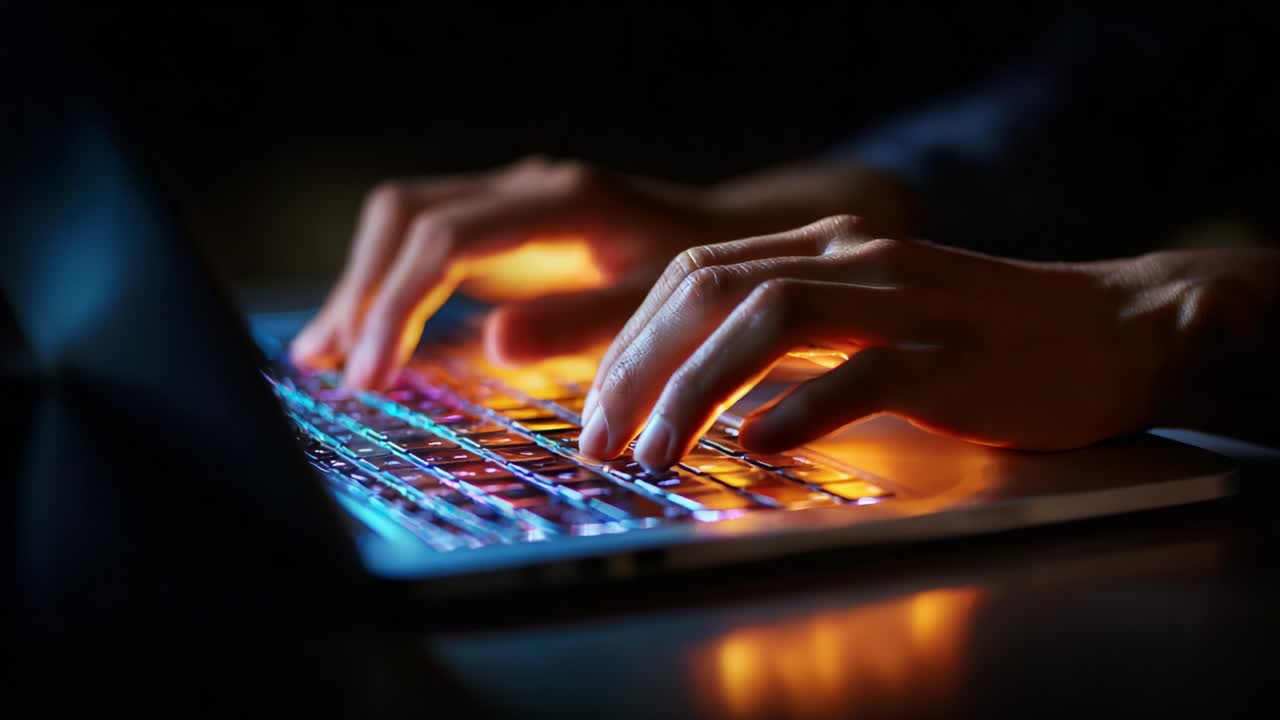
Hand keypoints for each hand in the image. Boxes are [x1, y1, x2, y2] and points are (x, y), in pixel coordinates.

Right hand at [290, 158, 913, 388]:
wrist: (743, 244)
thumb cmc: (717, 283)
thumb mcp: (667, 309)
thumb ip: (587, 323)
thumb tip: (490, 342)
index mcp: (564, 201)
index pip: (445, 237)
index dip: (397, 303)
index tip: (373, 374)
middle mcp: (529, 187)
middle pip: (407, 216)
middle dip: (364, 293)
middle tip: (345, 375)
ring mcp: (514, 202)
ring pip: (405, 222)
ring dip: (364, 286)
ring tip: (327, 357)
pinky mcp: (509, 227)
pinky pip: (426, 242)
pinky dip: (390, 286)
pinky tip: (364, 336)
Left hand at [579, 215, 1218, 468]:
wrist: (1109, 330)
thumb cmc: (975, 337)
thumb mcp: (869, 314)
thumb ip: (790, 336)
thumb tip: (695, 386)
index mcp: (826, 246)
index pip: (696, 273)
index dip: (633, 337)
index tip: (600, 404)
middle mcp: (856, 259)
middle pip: (713, 288)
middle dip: (639, 364)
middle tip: (602, 436)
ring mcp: (907, 302)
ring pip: (772, 318)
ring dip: (697, 386)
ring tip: (657, 450)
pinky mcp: (953, 358)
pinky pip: (863, 375)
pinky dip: (799, 408)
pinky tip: (756, 444)